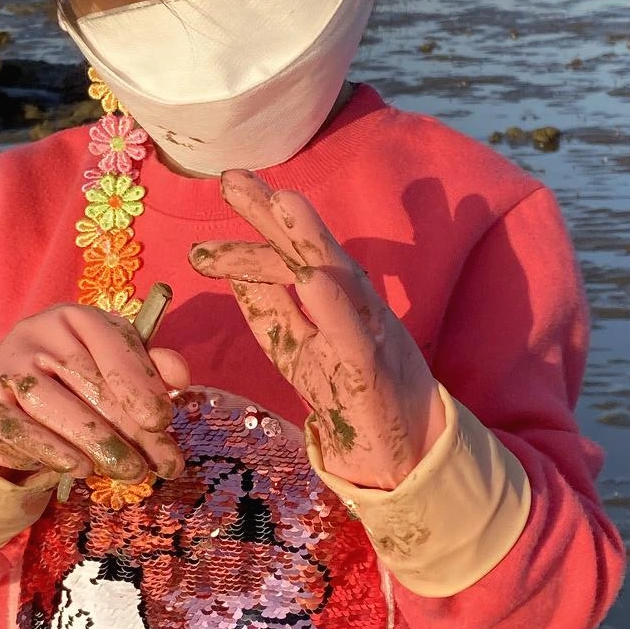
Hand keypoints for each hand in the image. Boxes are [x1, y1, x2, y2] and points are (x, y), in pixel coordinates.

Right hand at [0, 305, 190, 488]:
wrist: (2, 395)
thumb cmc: (70, 379)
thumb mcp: (111, 365)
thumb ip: (147, 367)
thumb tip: (180, 375)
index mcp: (75, 318)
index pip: (112, 346)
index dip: (141, 384)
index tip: (162, 420)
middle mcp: (37, 334)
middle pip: (89, 381)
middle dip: (131, 428)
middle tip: (162, 462)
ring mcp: (7, 369)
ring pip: (56, 406)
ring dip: (98, 442)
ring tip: (130, 471)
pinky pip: (22, 431)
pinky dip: (53, 451)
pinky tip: (81, 468)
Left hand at [189, 170, 445, 490]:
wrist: (404, 449)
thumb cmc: (350, 392)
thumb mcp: (297, 346)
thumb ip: (270, 309)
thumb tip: (233, 272)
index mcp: (328, 298)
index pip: (285, 256)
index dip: (255, 225)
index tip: (225, 188)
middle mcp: (350, 304)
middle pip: (309, 251)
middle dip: (272, 214)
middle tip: (232, 179)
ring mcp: (365, 332)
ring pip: (338, 279)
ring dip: (309, 239)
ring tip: (279, 202)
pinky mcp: (371, 371)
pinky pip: (351, 337)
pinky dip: (332, 307)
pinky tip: (310, 279)